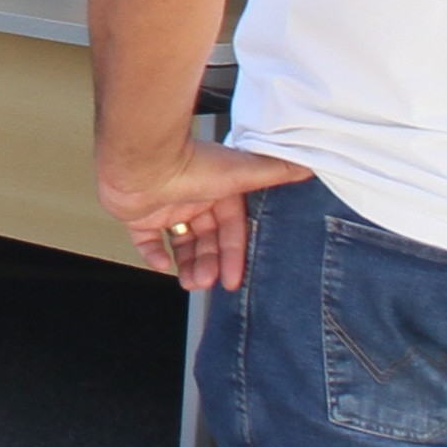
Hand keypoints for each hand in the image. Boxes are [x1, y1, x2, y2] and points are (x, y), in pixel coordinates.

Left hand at [95, 132, 311, 292]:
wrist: (142, 163)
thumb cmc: (190, 165)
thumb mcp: (241, 172)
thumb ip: (274, 171)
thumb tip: (307, 165)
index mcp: (218, 189)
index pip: (231, 228)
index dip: (233, 254)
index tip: (233, 279)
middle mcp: (193, 198)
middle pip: (206, 239)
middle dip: (209, 263)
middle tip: (208, 283)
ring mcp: (165, 207)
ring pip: (181, 243)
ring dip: (188, 265)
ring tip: (191, 283)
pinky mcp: (138, 215)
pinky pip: (147, 242)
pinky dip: (154, 255)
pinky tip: (163, 266)